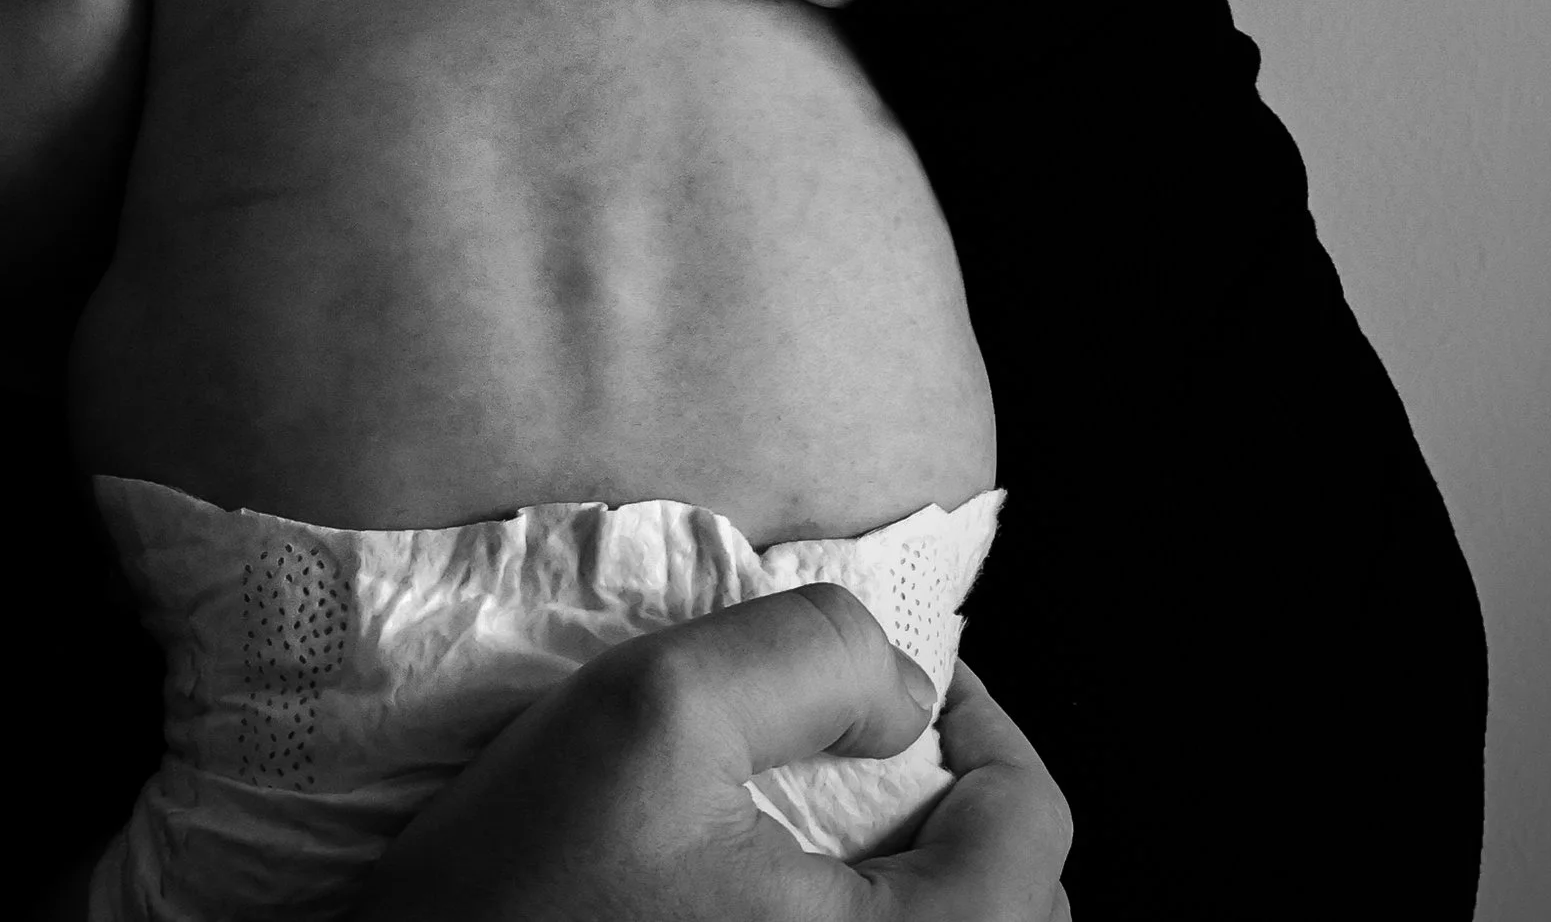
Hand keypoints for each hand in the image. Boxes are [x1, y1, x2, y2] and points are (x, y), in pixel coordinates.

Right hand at [350, 583, 1071, 921]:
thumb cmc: (520, 894)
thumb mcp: (655, 705)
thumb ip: (809, 654)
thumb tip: (902, 694)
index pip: (1030, 831)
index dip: (984, 723)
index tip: (901, 683)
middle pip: (1013, 913)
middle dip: (960, 815)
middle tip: (867, 751)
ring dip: (913, 887)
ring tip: (820, 828)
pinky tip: (767, 903)